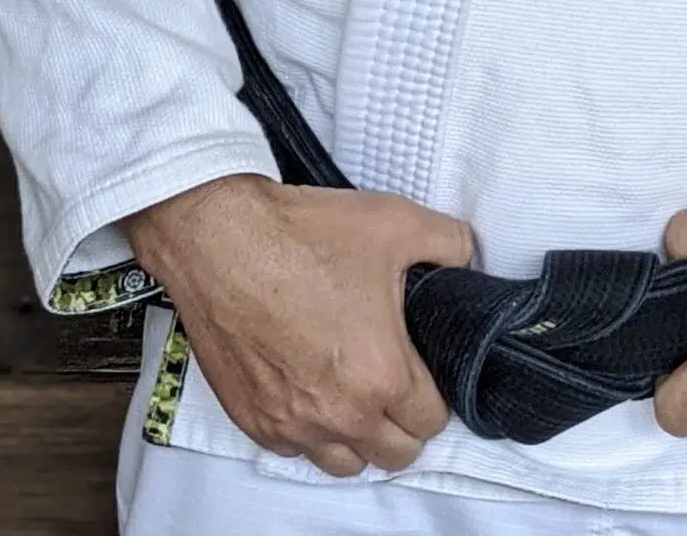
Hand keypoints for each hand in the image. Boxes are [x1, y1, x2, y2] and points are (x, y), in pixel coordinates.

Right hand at [125, 173, 473, 476]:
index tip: (425, 371)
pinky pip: (294, 450)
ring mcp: (291, 423)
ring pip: (344, 463)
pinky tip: (309, 389)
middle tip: (396, 382)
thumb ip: (449, 244)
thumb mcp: (396, 222)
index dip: (436, 393)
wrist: (221, 239)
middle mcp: (338, 413)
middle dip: (403, 423)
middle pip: (394, 454)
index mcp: (382, 374)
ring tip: (355, 393)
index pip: (432, 420)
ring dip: (358, 437)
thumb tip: (465, 258)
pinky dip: (308, 431)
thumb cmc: (302, 234)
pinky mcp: (252, 419)